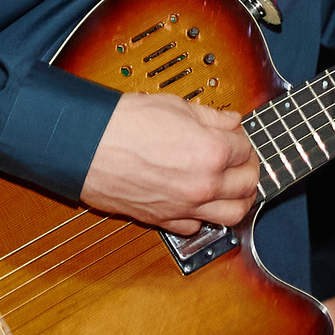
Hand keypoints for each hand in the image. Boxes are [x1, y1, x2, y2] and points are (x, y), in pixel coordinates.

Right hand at [78, 91, 259, 234]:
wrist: (86, 147)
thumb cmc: (123, 124)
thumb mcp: (175, 106)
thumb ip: (211, 117)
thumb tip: (231, 121)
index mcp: (212, 152)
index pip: (246, 149)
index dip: (242, 139)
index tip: (235, 136)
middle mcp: (204, 184)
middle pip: (248, 184)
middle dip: (248, 170)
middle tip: (241, 161)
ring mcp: (186, 206)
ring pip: (232, 215)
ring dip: (238, 200)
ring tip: (232, 187)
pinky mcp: (164, 221)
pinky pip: (197, 228)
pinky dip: (203, 217)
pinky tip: (198, 202)